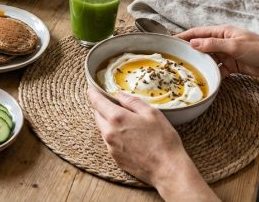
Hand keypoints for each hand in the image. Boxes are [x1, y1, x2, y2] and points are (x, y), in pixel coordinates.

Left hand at [87, 89, 218, 200]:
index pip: (97, 102)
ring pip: (103, 129)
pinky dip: (114, 136)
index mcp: (117, 118)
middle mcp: (109, 133)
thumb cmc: (163, 140)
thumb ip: (133, 102)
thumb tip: (119, 95)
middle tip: (112, 104)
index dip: (93, 94)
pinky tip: (129, 136)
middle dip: (102, 108)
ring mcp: (111, 147)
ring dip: (108, 122)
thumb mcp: (152, 113)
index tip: (91, 89)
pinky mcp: (115, 158)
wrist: (167, 169)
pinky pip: (110, 142)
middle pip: (98, 116)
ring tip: (125, 121)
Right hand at [176, 25, 258, 78]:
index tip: (170, 42)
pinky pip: (218, 70)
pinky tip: (205, 80)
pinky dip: (212, 74)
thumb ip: (213, 44)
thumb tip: (193, 43)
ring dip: (200, 65)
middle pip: (201, 46)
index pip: (198, 33)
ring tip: (186, 72)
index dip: (184, 37)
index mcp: (222, 32)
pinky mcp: (233, 66)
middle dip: (189, 52)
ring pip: (209, 59)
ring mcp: (227, 54)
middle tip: (174, 60)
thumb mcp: (234, 46)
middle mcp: (222, 42)